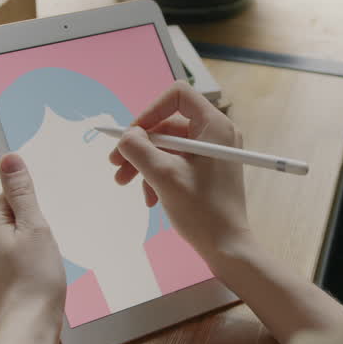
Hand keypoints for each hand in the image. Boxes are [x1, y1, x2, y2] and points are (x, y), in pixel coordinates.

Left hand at [0, 153, 65, 329]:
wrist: (30, 328)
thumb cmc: (36, 278)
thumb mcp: (35, 227)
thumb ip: (22, 193)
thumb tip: (9, 157)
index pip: (10, 197)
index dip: (33, 202)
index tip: (49, 211)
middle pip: (14, 218)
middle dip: (36, 223)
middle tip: (54, 237)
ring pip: (18, 240)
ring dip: (37, 243)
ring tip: (52, 256)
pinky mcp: (3, 283)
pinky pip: (19, 259)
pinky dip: (34, 261)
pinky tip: (47, 271)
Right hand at [109, 81, 250, 256]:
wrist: (227, 248)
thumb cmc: (201, 210)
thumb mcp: (163, 176)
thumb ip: (139, 149)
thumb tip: (126, 136)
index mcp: (214, 126)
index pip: (178, 96)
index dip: (151, 110)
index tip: (133, 135)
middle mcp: (216, 134)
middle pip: (168, 124)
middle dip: (140, 145)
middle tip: (115, 164)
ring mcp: (212, 153)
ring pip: (168, 146)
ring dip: (144, 163)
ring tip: (125, 183)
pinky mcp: (208, 171)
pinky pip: (177, 162)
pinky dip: (159, 176)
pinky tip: (151, 198)